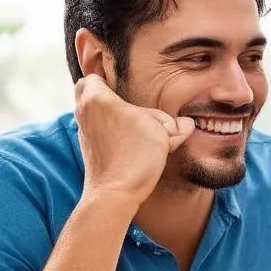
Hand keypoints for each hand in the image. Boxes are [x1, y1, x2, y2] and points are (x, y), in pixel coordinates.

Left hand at [74, 75, 194, 209]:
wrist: (114, 194)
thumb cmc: (134, 157)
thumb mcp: (161, 133)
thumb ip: (171, 124)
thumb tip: (186, 124)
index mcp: (96, 99)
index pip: (92, 76)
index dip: (107, 76)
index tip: (122, 82)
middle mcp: (84, 114)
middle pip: (85, 92)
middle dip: (101, 92)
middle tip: (123, 97)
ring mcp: (85, 135)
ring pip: (92, 114)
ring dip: (109, 114)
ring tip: (133, 122)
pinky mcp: (91, 152)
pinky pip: (99, 133)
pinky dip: (111, 133)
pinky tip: (131, 142)